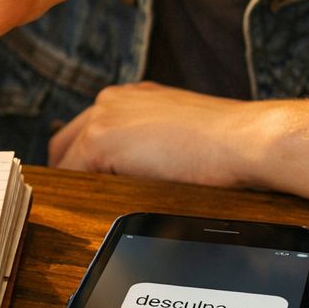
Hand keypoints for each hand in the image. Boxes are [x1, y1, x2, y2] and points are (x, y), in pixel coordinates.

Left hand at [48, 82, 261, 186]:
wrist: (244, 140)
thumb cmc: (225, 144)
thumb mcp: (177, 132)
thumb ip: (148, 141)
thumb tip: (132, 171)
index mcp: (131, 97)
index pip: (86, 131)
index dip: (84, 162)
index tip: (90, 183)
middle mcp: (111, 100)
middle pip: (64, 142)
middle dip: (70, 173)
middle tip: (83, 202)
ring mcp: (102, 117)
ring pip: (66, 159)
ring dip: (76, 184)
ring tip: (90, 209)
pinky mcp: (100, 140)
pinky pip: (72, 174)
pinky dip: (81, 194)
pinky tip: (101, 207)